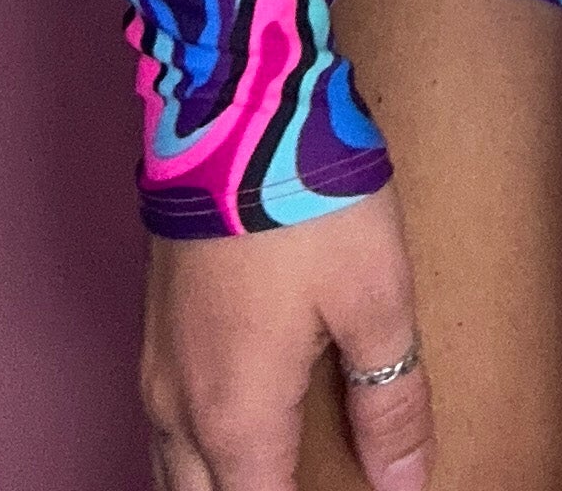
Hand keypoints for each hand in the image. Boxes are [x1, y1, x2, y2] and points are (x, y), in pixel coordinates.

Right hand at [140, 183, 434, 490]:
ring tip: (273, 469)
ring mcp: (156, 364)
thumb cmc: (307, 202)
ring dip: (218, 483)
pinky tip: (236, 424)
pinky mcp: (155, 321)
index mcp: (234, 419)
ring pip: (172, 468)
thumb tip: (406, 481)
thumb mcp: (375, 298)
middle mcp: (179, 408)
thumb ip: (390, 399)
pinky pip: (165, 421)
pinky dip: (198, 446)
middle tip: (309, 481)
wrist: (233, 109)